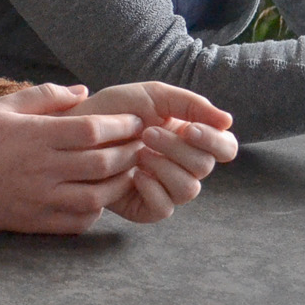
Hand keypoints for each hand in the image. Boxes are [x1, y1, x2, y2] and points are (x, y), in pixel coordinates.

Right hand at [0, 83, 148, 233]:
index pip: (92, 130)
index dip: (120, 125)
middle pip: (102, 164)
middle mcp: (42, 169)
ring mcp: (39, 199)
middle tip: (140, 145)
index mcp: (36, 137)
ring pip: (96, 197)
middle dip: (129, 153)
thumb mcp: (3, 105)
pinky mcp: (33, 222)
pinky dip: (95, 212)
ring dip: (118, 184)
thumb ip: (45, 96)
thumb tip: (84, 92)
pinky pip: (76, 223)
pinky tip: (99, 199)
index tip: (134, 121)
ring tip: (127, 171)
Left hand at [73, 82, 238, 223]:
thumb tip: (228, 121)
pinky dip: (152, 189)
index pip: (224, 147)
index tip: (191, 129)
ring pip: (189, 189)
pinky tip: (134, 175)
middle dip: (177, 148)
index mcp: (191, 138)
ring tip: (136, 152)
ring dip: (164, 167)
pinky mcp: (147, 208)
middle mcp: (183, 165)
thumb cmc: (114, 110)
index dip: (215, 141)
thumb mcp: (154, 96)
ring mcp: (166, 188)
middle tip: (147, 134)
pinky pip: (164, 208)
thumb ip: (192, 105)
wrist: (76, 131)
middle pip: (205, 167)